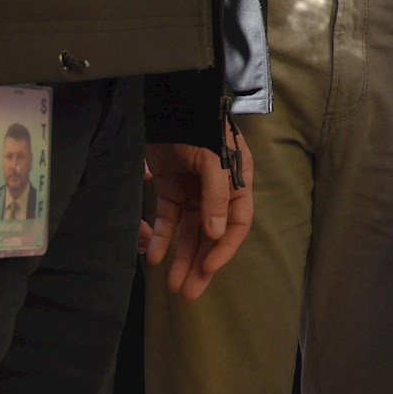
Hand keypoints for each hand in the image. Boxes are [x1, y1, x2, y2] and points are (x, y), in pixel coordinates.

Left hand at [143, 127, 253, 300]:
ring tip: (173, 287)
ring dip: (182, 258)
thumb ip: (217, 193)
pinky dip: (161, 238)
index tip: (208, 267)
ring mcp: (193, 190)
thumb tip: (216, 232)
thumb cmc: (199, 123)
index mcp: (237, 180)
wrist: (169, 100)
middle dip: (201, 264)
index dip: (224, 247)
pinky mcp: (169, 188)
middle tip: (189, 293)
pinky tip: (154, 258)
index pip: (238, 222)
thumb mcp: (214, 155)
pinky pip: (167, 220)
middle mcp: (217, 190)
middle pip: (212, 234)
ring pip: (189, 232)